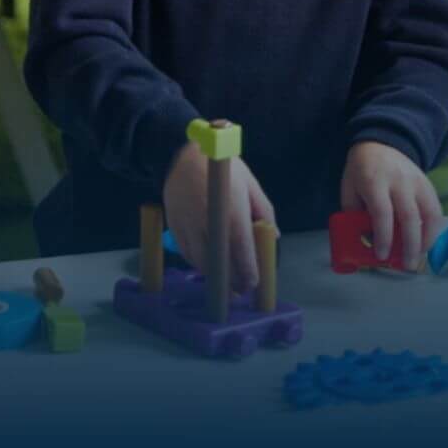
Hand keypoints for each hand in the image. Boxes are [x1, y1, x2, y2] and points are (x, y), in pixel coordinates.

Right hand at [162, 143, 276, 293]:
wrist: (185, 155)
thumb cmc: (225, 168)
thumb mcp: (251, 185)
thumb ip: (264, 212)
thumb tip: (273, 236)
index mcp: (232, 212)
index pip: (241, 249)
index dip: (247, 270)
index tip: (253, 284)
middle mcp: (208, 223)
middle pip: (220, 261)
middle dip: (231, 280)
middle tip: (241, 292)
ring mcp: (188, 227)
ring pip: (201, 261)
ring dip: (214, 275)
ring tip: (226, 285)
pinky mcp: (174, 227)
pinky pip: (187, 253)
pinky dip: (198, 264)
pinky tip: (208, 269)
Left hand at [340, 141, 444, 269]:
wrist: (382, 142)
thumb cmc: (361, 171)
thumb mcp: (349, 190)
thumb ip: (355, 215)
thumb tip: (366, 242)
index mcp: (375, 182)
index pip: (382, 212)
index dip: (384, 236)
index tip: (382, 256)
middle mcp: (399, 181)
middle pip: (409, 216)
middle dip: (410, 244)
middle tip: (407, 265)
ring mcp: (417, 181)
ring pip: (430, 212)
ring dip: (428, 237)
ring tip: (421, 255)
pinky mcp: (428, 183)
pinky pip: (436, 207)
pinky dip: (435, 227)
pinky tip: (428, 240)